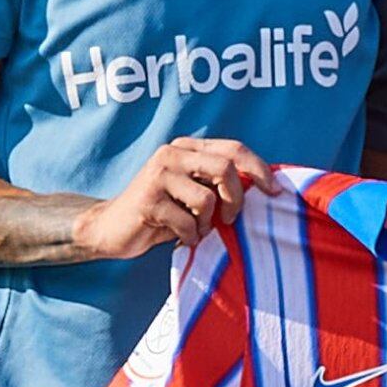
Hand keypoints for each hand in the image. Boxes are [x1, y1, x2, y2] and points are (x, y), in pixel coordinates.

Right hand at [71, 135, 272, 260]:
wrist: (110, 229)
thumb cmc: (161, 214)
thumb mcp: (192, 193)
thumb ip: (217, 184)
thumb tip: (264, 189)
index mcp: (187, 148)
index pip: (234, 149)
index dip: (260, 169)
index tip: (275, 192)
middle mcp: (172, 154)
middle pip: (225, 168)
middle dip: (236, 198)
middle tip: (229, 219)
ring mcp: (158, 175)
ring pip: (206, 198)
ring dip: (206, 224)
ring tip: (195, 230)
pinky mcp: (148, 200)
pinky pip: (187, 222)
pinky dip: (189, 236)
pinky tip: (178, 237)